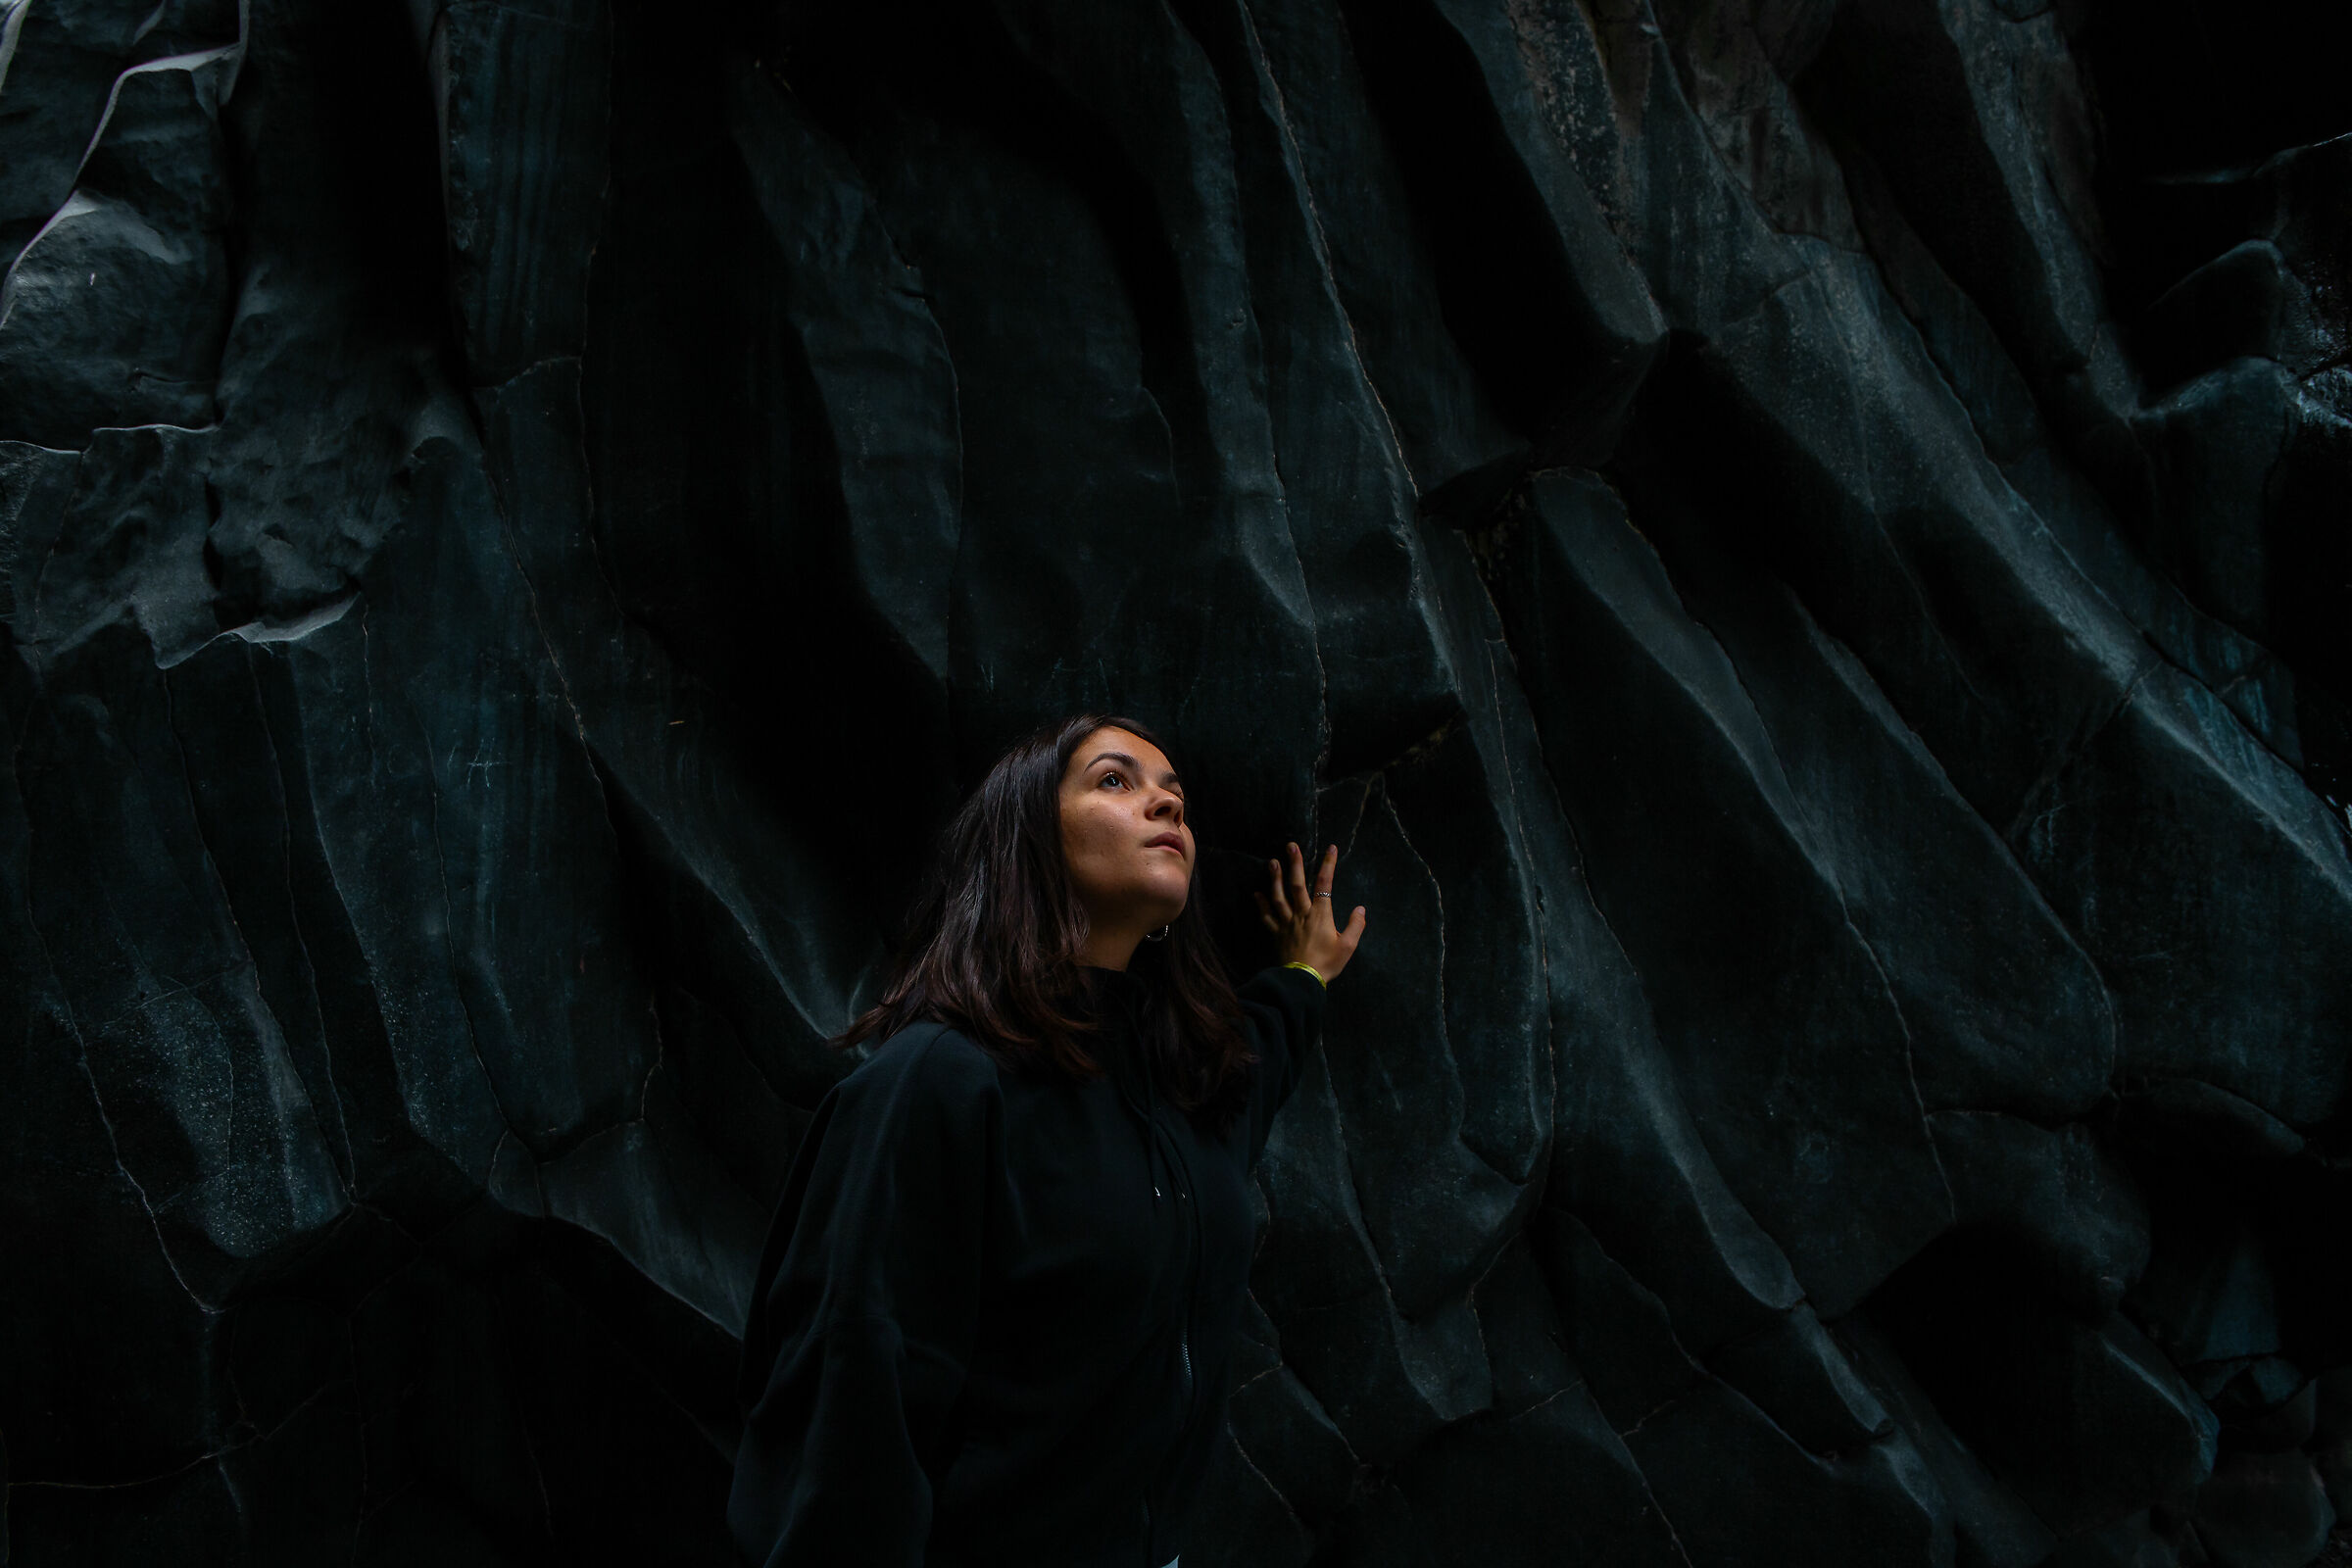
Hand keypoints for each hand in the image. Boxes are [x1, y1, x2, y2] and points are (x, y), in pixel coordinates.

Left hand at [1256, 842, 1366, 981]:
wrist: (1302, 980)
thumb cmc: (1327, 963)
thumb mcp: (1348, 946)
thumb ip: (1356, 926)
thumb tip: (1361, 908)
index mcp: (1320, 915)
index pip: (1325, 884)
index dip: (1328, 864)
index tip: (1331, 848)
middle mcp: (1302, 914)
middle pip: (1297, 884)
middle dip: (1295, 863)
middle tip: (1290, 845)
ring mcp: (1287, 923)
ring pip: (1279, 896)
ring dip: (1275, 878)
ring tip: (1272, 862)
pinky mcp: (1276, 934)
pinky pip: (1267, 917)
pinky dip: (1261, 905)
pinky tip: (1256, 893)